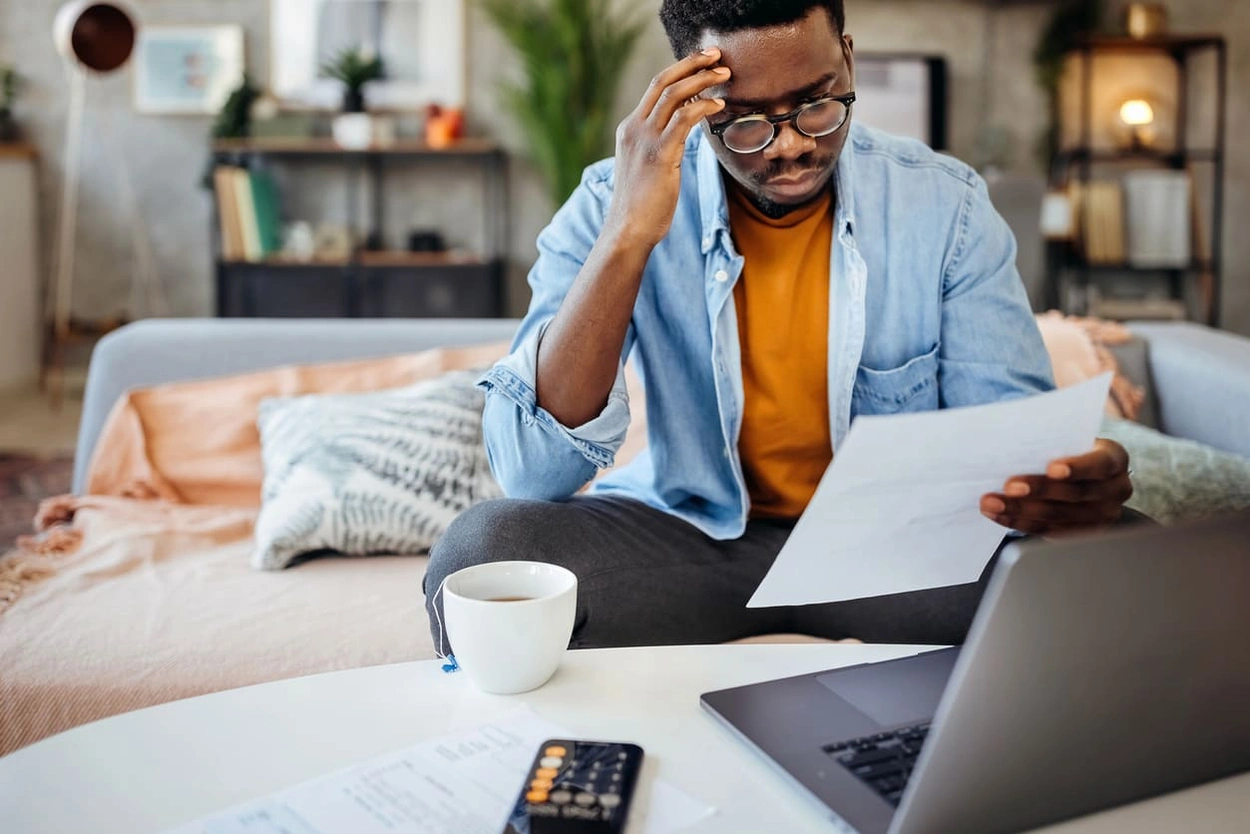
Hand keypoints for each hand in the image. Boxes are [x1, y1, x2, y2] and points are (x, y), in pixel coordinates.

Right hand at [604, 48, 729, 248]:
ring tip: (724, 75)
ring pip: (674, 95)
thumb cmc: (641, 206)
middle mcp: (634, 129)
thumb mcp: (646, 168)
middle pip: (662, 82)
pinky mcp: (660, 155)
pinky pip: (684, 119)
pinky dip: (703, 106)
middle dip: (691, 63)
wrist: (627, 230)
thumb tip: (682, 135)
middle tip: (716, 55)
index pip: (654, 89)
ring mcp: (645, 141)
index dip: (680, 71)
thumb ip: (660, 146)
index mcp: (629, 129)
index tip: (702, 62)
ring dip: (701, 80)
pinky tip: (719, 105)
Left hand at [980, 438, 1133, 535]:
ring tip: (992, 503)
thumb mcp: (1071, 439)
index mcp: (1114, 460)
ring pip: (1058, 516)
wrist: (1085, 471)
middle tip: (1008, 487)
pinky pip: (1049, 531)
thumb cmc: (1072, 448)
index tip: (1052, 468)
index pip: (1098, 464)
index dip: (1076, 467)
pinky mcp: (1083, 533)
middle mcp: (1115, 490)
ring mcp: (1102, 515)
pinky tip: (1000, 516)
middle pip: (1074, 494)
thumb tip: (1010, 443)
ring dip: (1020, 510)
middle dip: (1038, 490)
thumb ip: (1053, 442)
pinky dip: (1020, 523)